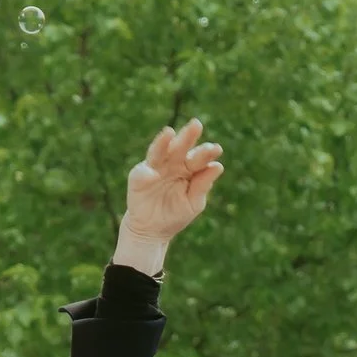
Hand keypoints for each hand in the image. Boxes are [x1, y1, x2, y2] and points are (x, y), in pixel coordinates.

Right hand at [120, 119, 224, 249]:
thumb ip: (203, 185)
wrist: (153, 230)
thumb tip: (218, 166)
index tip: (216, 149)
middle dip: (187, 136)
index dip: (207, 152)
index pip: (199, 157)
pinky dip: (147, 173)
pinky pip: (143, 173)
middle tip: (196, 125)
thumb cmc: (176, 214)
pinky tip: (153, 175)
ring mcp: (155, 167)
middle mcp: (172, 163)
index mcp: (189, 168)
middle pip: (181, 147)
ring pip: (160, 151)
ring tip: (169, 133)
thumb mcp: (194, 203)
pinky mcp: (138, 176)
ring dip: (164, 142)